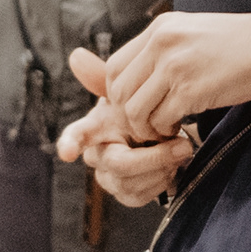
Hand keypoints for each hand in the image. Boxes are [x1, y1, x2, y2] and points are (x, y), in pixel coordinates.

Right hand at [53, 46, 202, 207]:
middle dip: (153, 157)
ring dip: (163, 167)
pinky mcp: (126, 195)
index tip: (68, 152)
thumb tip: (76, 55)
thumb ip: (105, 76)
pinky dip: (163, 181)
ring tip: (182, 149)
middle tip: (183, 143)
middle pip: (118, 164)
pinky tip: (174, 166)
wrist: (164, 130)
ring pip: (131, 183)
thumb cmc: (143, 108)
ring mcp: (109, 178)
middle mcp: (97, 155)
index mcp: (94, 128)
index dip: (70, 143)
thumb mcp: (131, 91)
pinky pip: (142, 196)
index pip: (76, 136)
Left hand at [82, 16, 250, 144]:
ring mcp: (174, 66)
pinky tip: (180, 129)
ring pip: (134, 109)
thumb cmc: (239, 45)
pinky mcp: (190, 90)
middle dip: (128, 115)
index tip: (135, 107)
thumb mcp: (194, 34)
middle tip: (147, 125)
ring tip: (164, 129)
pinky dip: (166, 131)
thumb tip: (138, 78)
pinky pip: (160, 120)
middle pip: (119, 90)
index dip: (119, 94)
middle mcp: (161, 43)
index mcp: (161, 27)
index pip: (114, 66)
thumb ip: (164, 50)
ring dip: (145, 127)